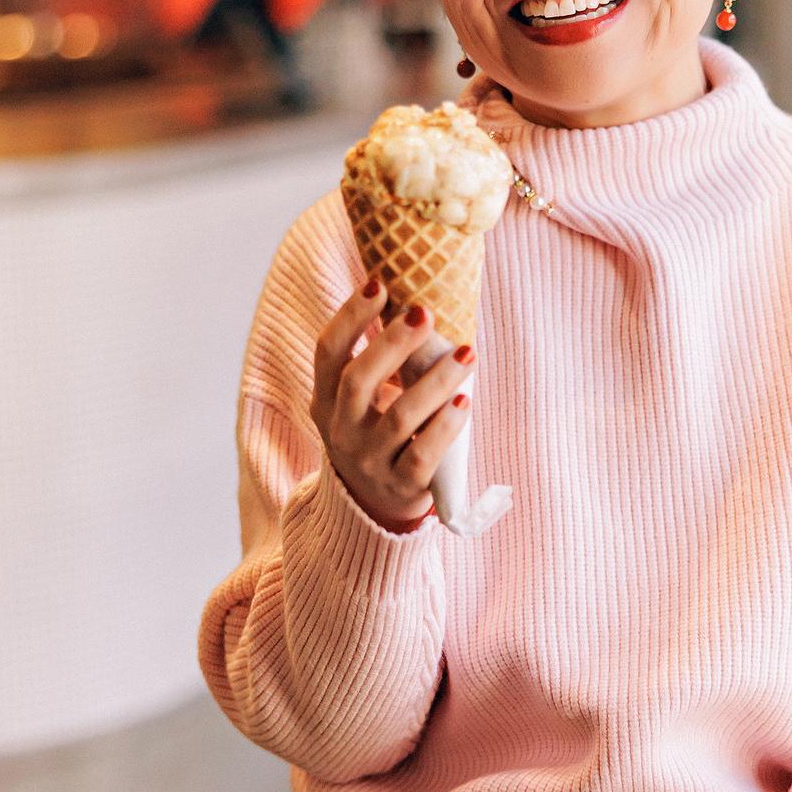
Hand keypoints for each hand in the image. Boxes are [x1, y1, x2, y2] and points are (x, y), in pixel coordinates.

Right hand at [310, 279, 475, 529]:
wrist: (372, 507)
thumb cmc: (375, 433)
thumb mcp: (359, 402)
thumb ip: (375, 361)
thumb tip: (410, 300)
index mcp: (325, 399)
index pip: (328, 351)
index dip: (349, 317)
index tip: (380, 284)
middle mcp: (340, 429)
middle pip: (358, 379)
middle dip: (391, 343)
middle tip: (425, 312)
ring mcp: (367, 460)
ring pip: (399, 416)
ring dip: (436, 381)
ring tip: (467, 354)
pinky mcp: (400, 485)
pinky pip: (422, 455)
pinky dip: (445, 427)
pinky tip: (465, 402)